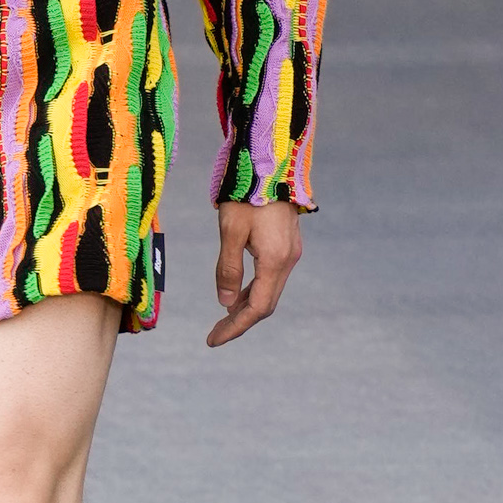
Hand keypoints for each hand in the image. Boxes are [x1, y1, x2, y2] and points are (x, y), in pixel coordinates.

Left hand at [207, 199, 301, 346]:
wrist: (270, 162)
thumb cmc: (246, 193)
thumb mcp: (230, 231)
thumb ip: (228, 268)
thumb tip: (224, 303)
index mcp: (274, 260)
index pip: (256, 308)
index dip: (235, 328)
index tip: (213, 341)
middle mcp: (287, 260)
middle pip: (265, 304)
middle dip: (239, 322)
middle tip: (214, 334)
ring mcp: (290, 252)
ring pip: (269, 291)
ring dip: (246, 307)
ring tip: (222, 318)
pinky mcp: (287, 244)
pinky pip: (271, 277)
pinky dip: (254, 290)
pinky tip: (237, 293)